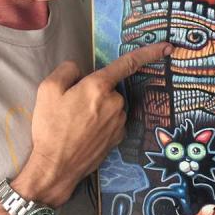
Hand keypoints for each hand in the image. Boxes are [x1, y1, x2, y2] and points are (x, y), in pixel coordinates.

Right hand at [17, 42, 172, 205]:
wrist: (55, 167)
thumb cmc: (50, 127)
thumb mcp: (47, 89)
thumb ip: (68, 70)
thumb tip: (80, 71)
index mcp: (98, 87)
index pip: (128, 63)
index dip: (149, 53)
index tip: (167, 47)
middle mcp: (115, 103)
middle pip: (109, 87)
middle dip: (93, 91)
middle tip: (71, 106)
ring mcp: (119, 123)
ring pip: (110, 104)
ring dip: (97, 108)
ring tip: (74, 122)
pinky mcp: (118, 138)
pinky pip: (112, 120)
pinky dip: (101, 122)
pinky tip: (84, 133)